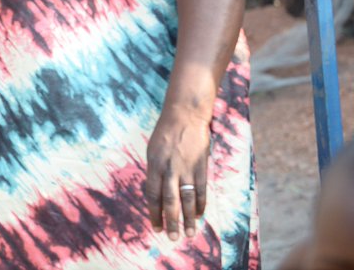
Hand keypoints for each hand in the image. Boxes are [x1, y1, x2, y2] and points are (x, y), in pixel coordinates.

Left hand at [145, 107, 210, 240]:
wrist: (185, 115)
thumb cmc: (166, 134)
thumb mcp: (153, 151)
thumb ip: (154, 172)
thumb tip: (155, 194)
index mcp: (154, 165)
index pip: (152, 194)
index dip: (154, 212)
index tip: (155, 227)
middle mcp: (169, 168)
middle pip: (169, 201)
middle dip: (170, 221)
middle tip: (172, 237)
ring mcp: (186, 168)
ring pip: (186, 199)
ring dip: (188, 218)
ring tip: (189, 234)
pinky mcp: (201, 166)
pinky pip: (201, 189)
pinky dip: (200, 204)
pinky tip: (199, 215)